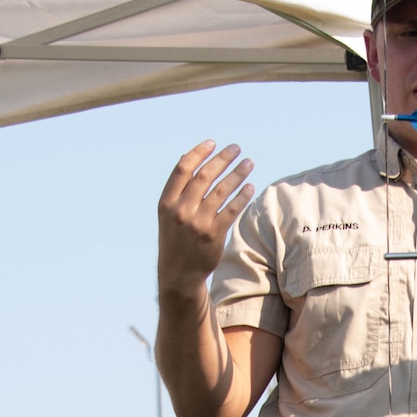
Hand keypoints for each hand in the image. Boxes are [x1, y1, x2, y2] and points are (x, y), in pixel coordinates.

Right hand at [157, 140, 252, 296]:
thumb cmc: (175, 238)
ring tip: (248, 163)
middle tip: (236, 148)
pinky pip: (231, 211)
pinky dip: (241, 197)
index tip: (213, 142)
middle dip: (222, 159)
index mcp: (166, 202)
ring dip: (236, 174)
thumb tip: (187, 156)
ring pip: (220, 191)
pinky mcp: (213, 235)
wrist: (178, 274)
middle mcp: (180, 211)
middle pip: (204, 176)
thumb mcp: (168, 213)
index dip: (198, 153)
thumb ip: (178, 188)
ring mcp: (197, 223)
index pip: (183, 169)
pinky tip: (249, 187)